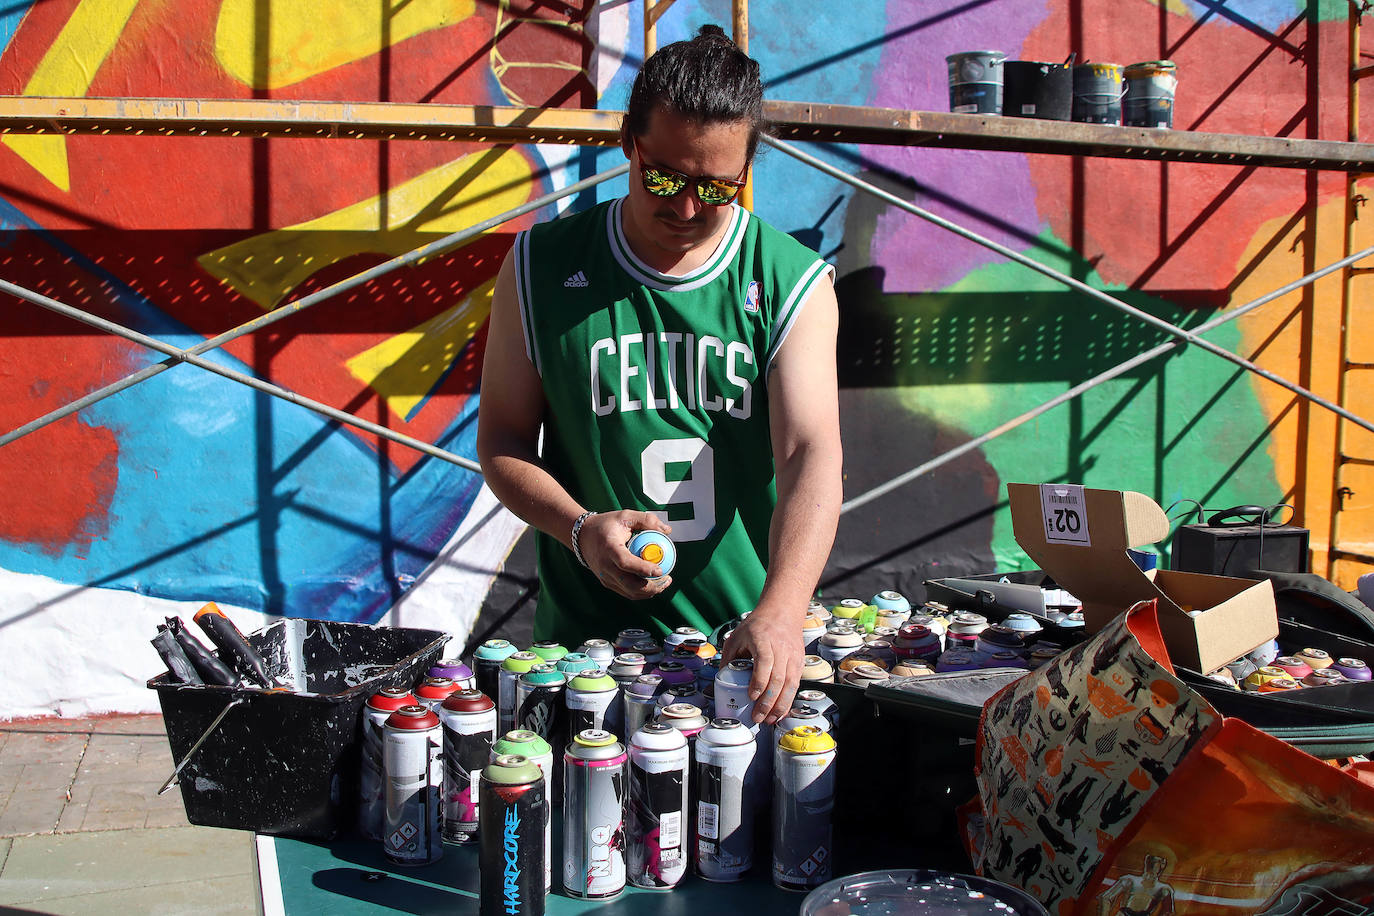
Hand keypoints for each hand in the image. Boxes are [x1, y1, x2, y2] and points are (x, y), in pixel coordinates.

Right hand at [579, 511, 672, 599]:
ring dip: (649, 591)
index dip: (643, 569)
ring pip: (629, 592)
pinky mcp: (607, 583)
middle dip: (651, 587)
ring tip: (664, 583)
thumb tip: (667, 531)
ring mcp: (605, 577)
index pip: (625, 563)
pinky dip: (641, 592)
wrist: (583, 536)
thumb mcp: (625, 516)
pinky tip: (653, 585)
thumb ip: (647, 520)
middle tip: (667, 579)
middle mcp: (605, 566)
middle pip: (629, 584)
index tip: (660, 570)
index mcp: (609, 548)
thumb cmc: (605, 525)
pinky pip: (626, 592)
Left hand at [720, 603, 801, 724]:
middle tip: (757, 717)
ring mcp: (793, 656)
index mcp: (763, 640)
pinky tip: (780, 713)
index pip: (764, 662)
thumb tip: (721, 683)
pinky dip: (788, 701)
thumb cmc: (757, 625)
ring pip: (790, 685)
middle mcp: (781, 649)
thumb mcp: (736, 637)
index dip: (759, 682)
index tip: (751, 696)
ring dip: (780, 706)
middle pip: (778, 678)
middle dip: (768, 701)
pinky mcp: (800, 663)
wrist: (782, 613)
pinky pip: (795, 685)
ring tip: (769, 720)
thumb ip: (729, 659)